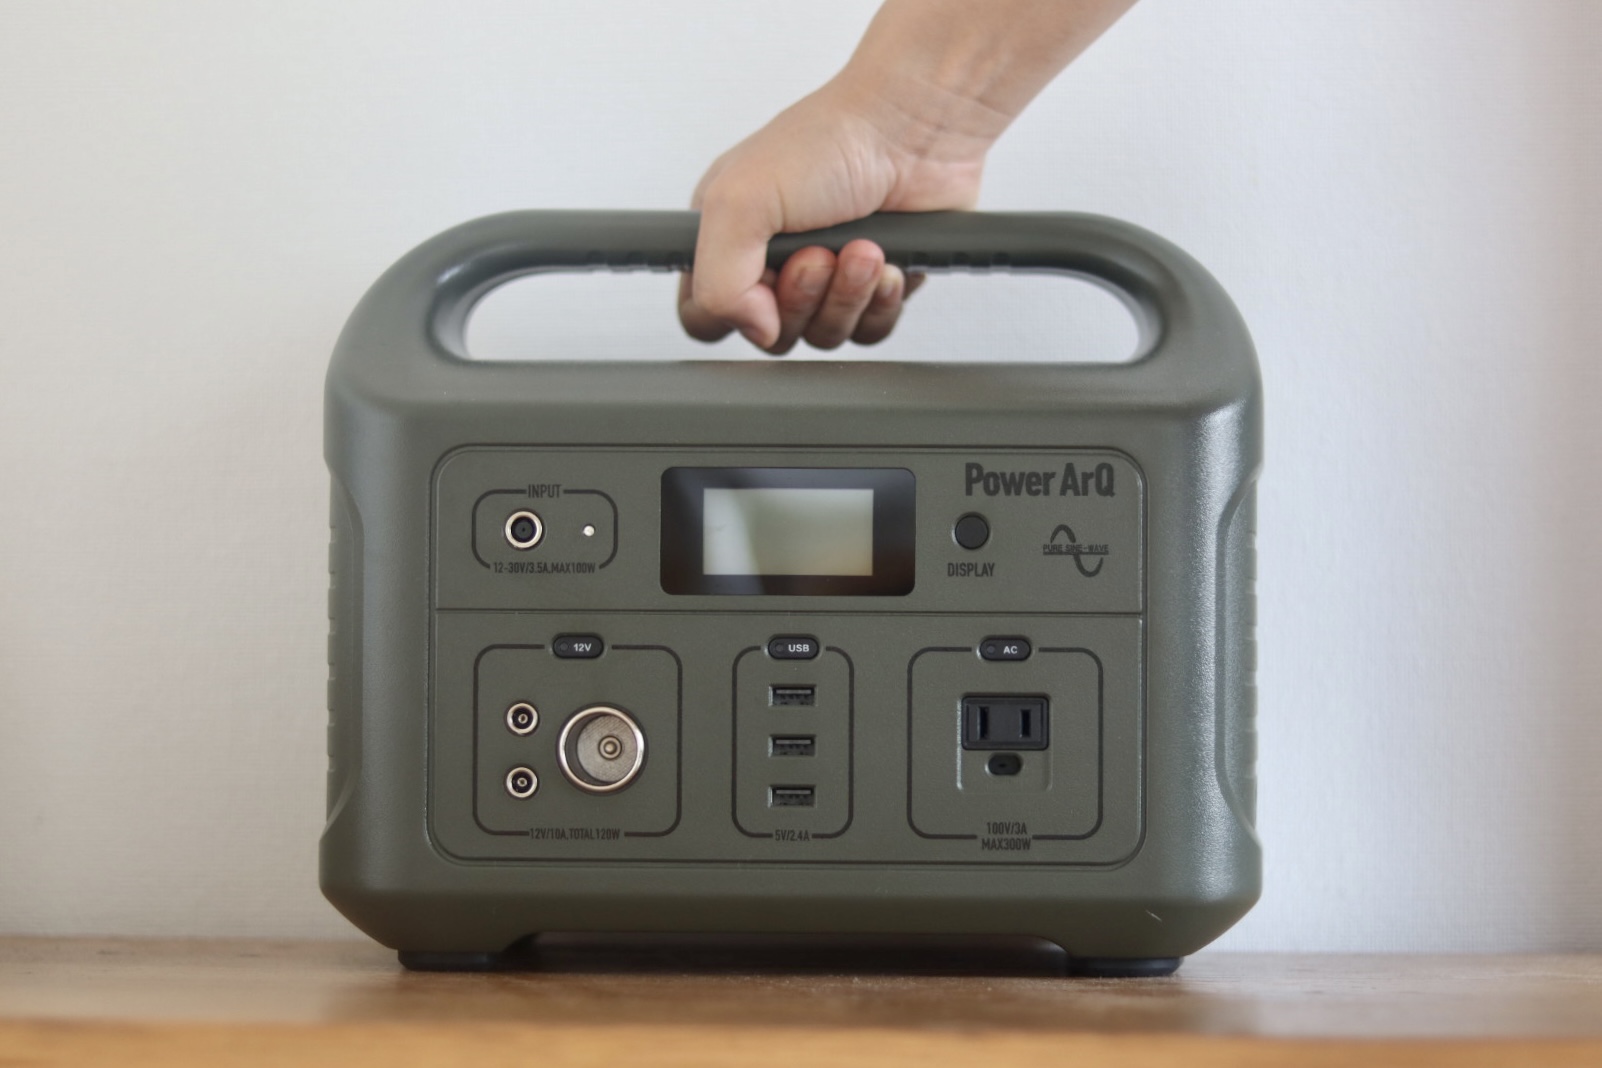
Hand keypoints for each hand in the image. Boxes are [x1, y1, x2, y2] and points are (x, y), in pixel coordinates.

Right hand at [678, 76, 979, 353]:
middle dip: (801, 299)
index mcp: (727, 236)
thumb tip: (754, 330)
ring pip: (824, 335)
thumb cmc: (832, 141)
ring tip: (862, 247)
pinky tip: (887, 263)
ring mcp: (828, 275)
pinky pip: (870, 331)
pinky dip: (880, 303)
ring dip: (846, 295)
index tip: (762, 281)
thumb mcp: (739, 202)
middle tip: (818, 253)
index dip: (734, 314)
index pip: (706, 314)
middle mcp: (775, 259)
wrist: (915, 127)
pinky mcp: (875, 285)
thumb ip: (719, 281)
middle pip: (773, 334)